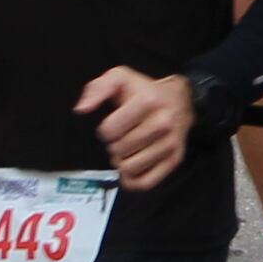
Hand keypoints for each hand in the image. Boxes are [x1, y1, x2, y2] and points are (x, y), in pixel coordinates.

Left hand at [75, 66, 195, 191]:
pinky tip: (130, 170)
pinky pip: (146, 183)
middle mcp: (162, 123)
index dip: (105, 130)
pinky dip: (132, 181)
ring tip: (128, 151)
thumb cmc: (144, 90)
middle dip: (114, 146)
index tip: (113, 124)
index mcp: (147, 101)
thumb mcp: (120, 78)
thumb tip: (81, 109)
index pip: (109, 131)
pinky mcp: (174, 160)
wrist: (181, 100)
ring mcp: (170, 143)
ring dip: (122, 162)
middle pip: (119, 150)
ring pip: (130, 168)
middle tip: (122, 137)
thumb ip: (97, 89)